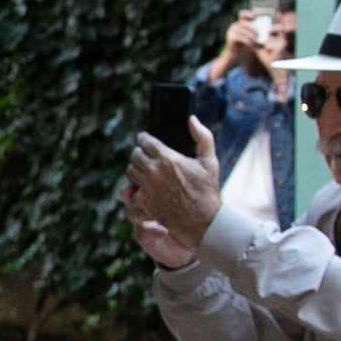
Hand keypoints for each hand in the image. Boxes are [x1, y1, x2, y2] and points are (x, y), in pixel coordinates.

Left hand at [121, 117, 221, 267]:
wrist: (203, 221)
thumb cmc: (207, 191)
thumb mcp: (210, 161)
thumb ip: (202, 137)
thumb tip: (192, 119)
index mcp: (168, 158)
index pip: (145, 142)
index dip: (143, 139)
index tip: (144, 140)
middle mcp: (154, 171)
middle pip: (135, 155)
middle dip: (139, 154)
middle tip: (144, 156)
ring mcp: (146, 187)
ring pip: (130, 172)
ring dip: (136, 171)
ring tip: (144, 172)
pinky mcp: (143, 203)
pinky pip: (130, 193)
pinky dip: (134, 191)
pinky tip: (142, 190)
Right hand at [206, 11, 269, 80]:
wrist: (233, 54)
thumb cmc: (243, 44)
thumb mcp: (248, 36)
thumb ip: (253, 31)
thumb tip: (265, 27)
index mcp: (238, 23)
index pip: (242, 14)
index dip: (247, 13)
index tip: (253, 16)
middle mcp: (234, 25)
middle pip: (245, 24)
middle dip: (253, 29)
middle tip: (258, 35)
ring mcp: (231, 31)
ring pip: (244, 31)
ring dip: (251, 36)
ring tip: (256, 41)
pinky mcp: (230, 37)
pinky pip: (241, 38)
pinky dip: (247, 41)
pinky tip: (251, 45)